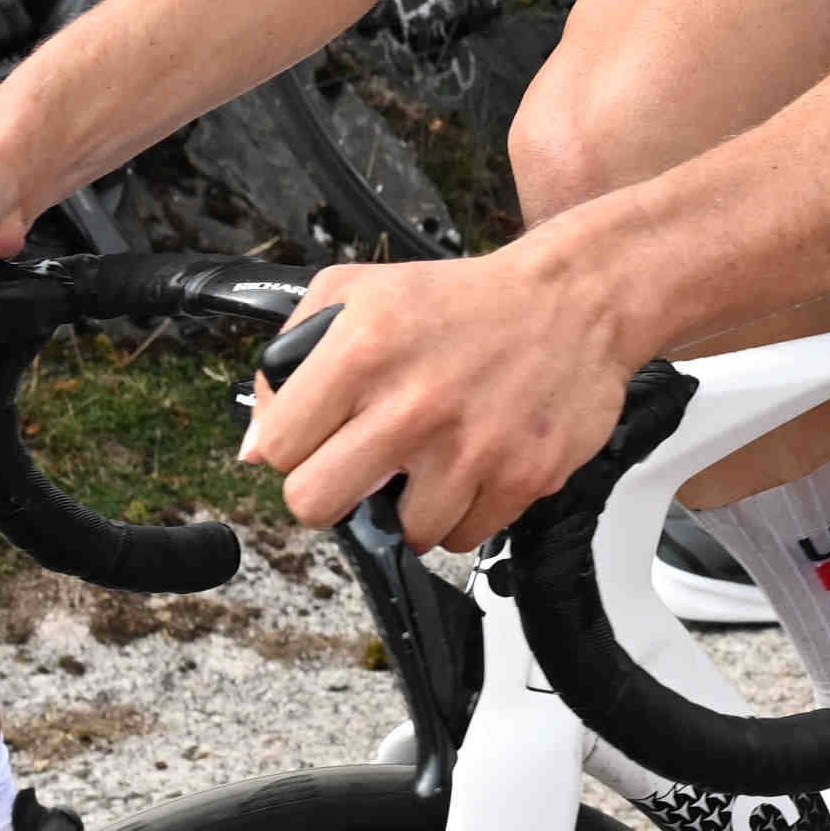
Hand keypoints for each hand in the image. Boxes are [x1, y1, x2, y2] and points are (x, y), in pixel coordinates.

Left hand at [243, 242, 642, 553]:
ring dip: (409, 506)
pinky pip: (462, 537)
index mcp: (362, 350)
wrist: (573, 301)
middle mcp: (413, 403)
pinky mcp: (520, 478)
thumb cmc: (463, 301)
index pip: (276, 449)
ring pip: (396, 532)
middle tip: (357, 470)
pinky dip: (462, 513)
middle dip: (330, 493)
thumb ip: (290, 359)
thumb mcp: (358, 293)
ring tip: (430, 459)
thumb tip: (255, 446)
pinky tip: (470, 467)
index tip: (314, 441)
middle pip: (313, 505)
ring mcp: (469, 447)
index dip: (291, 448)